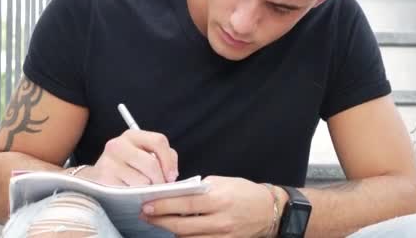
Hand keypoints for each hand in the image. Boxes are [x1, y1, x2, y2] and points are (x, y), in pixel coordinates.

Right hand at [75, 129, 178, 185]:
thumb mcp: (144, 155)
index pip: (159, 141)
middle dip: (160, 180)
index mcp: (131, 136)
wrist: (95, 180)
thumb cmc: (127, 168)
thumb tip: (171, 174)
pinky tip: (132, 195)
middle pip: (151, 163)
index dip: (169, 161)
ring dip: (147, 190)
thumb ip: (164, 157)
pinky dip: (135, 196)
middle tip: (160, 189)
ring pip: (142, 181)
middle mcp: (117, 145)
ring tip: (144, 191)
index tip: (172, 176)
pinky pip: (129, 192)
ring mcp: (108, 162)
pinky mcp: (103, 180)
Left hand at [139, 176, 275, 236]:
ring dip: (171, 230)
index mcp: (218, 199)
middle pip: (182, 224)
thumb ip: (200, 188)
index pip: (185, 203)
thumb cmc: (245, 192)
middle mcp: (220, 220)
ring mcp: (222, 235)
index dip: (164, 205)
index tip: (147, 204)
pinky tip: (178, 232)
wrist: (269, 210)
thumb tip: (177, 192)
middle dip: (160, 220)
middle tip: (146, 215)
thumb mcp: (223, 183)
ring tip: (160, 222)